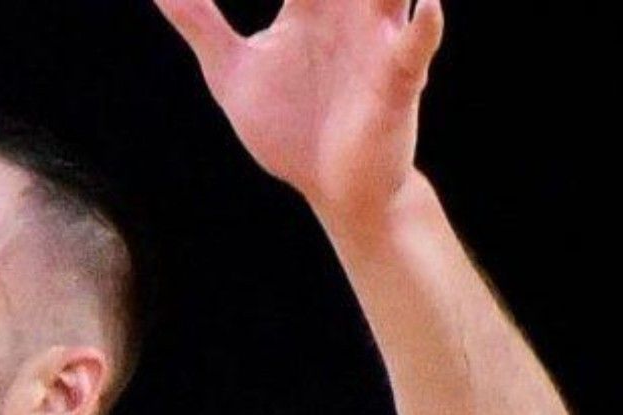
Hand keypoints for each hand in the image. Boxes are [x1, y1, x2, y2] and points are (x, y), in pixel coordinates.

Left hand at [151, 0, 445, 226]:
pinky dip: (422, 26)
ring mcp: (378, 41)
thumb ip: (198, 23)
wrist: (330, 188)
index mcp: (311, 3)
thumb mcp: (230, 72)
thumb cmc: (289, 126)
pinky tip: (424, 8)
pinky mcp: (397, 82)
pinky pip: (414, 48)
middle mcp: (349, 10)